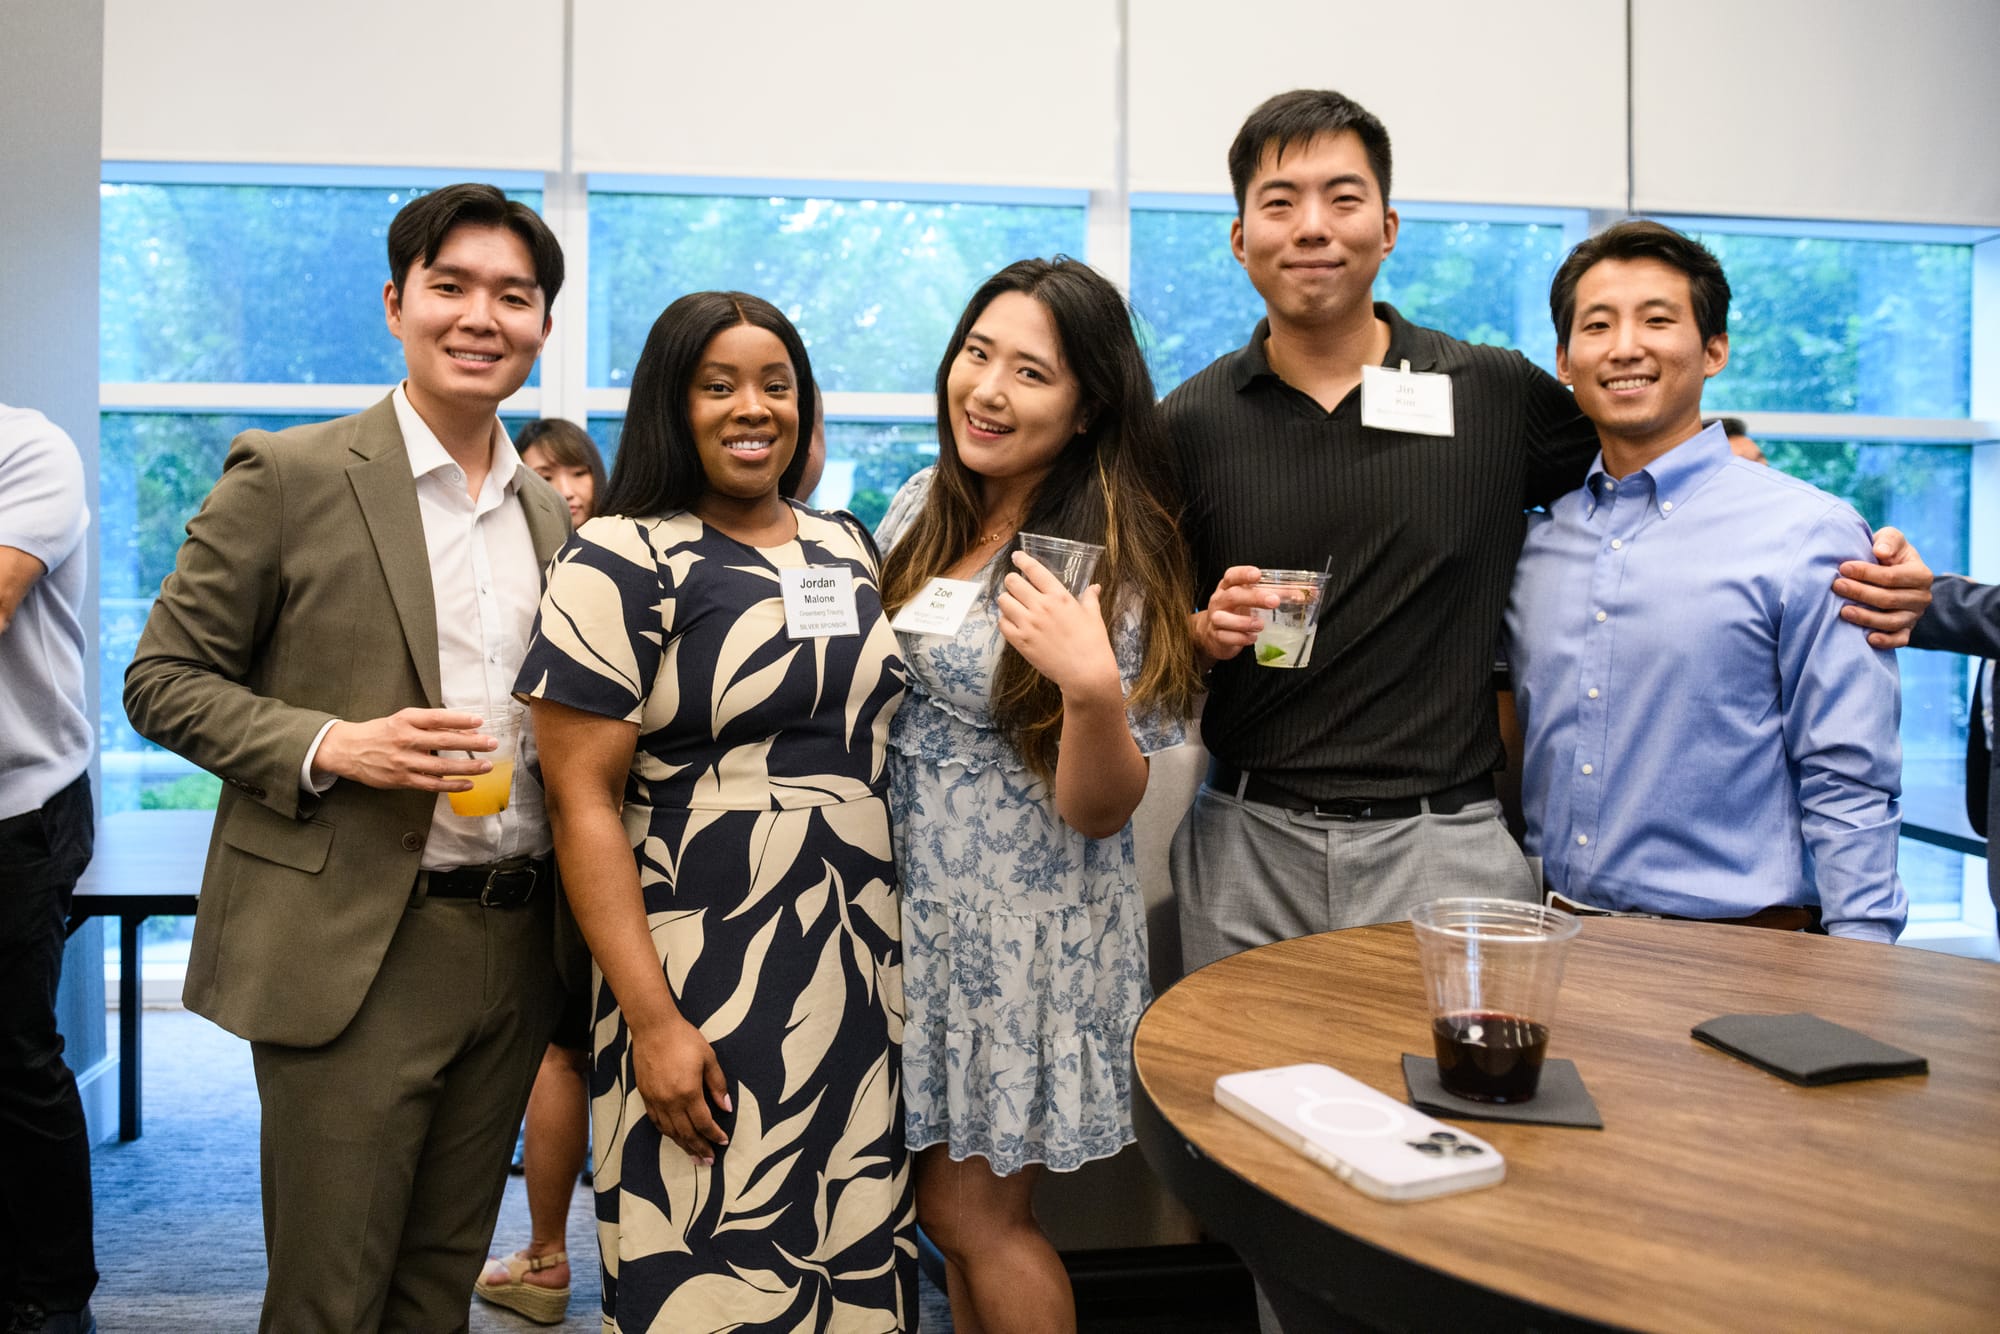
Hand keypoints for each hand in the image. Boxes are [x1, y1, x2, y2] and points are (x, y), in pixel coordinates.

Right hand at [312, 707, 492, 790]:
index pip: (436, 718)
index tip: (479, 720)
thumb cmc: (381, 733)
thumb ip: (429, 724)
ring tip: (486, 766)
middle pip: (443, 741)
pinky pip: (431, 784)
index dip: (459, 719)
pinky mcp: (401, 780)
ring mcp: (403, 761)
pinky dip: (451, 785)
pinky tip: (468, 784)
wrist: (349, 750)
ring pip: (441, 766)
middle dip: (471, 743)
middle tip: (491, 743)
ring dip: (467, 767)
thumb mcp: (402, 720)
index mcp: (405, 720)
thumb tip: (463, 729)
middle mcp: (404, 739)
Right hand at [629, 1017, 730, 1164]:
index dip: (714, 1135)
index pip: (704, 1123)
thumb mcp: (708, 1059)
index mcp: (688, 1092)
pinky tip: (674, 1137)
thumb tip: (726, 1107)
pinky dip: (667, 1133)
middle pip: (686, 1133)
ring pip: (670, 1131)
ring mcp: (655, 1100)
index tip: (723, 1142)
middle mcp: (670, 1101)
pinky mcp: (645, 1096)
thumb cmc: (684, 1039)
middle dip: (699, 1148)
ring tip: (693, 1156)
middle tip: (709, 1161)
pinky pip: (657, 1122)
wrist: (653, 1028)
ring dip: (683, 1145)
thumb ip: (718, 1085)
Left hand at [997, 553, 1121, 702]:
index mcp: (1059, 596)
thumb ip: (1090, 598)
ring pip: (1003, 601)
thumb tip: (1094, 587)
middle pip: (1012, 582)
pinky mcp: (1020, 642)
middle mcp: (1041, 607)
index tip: (1016, 556)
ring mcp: (1028, 624)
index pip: (1034, 570)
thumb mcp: (1094, 616)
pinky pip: (1002, 623)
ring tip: (1013, 605)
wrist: (1086, 673)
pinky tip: (1013, 622)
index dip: (1022, 560)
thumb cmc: (1093, 643)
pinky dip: (1005, 620)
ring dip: (1007, 600)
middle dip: (1012, 581)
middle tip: (1016, 586)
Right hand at [1191, 565, 1277, 663]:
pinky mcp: (1216, 636)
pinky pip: (1225, 637)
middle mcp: (1220, 601)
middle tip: (1273, 601)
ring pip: (1224, 618)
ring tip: (1261, 625)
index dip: (1243, 574)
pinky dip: (1240, 638)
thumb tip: (1309, 593)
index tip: (1258, 574)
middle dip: (1253, 597)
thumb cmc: (1237, 611)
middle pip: (1232, 595)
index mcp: (1228, 587)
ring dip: (1244, 622)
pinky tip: (1252, 638)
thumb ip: (1279, 594)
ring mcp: (1216, 619)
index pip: (1232, 576)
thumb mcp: (1253, 599)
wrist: (1213, 634)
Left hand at [1833, 525, 1932, 648]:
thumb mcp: (1892, 539)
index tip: (1843, 568)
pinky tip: (1868, 639)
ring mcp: (1915, 616)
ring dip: (1866, 617)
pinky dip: (1885, 641)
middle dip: (1860, 593)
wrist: (1894, 574)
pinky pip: (1899, 640)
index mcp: (1922, 574)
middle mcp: (1922, 597)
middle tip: (1836, 586)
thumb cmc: (1888, 553)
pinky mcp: (1907, 630)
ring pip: (1891, 622)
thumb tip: (1880, 551)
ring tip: (1843, 611)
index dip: (1866, 572)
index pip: (1892, 577)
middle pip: (1889, 599)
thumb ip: (1889, 540)